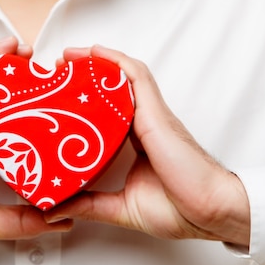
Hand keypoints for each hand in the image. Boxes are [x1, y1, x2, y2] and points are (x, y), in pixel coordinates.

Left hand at [46, 45, 249, 246]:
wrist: (210, 212)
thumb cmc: (179, 210)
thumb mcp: (121, 207)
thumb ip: (89, 205)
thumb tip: (54, 209)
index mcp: (137, 143)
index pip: (109, 111)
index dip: (86, 100)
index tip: (59, 97)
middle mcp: (144, 125)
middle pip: (113, 89)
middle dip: (85, 75)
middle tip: (56, 71)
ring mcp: (151, 117)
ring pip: (123, 77)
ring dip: (97, 62)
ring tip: (69, 56)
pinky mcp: (156, 114)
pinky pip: (136, 78)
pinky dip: (116, 61)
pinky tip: (95, 52)